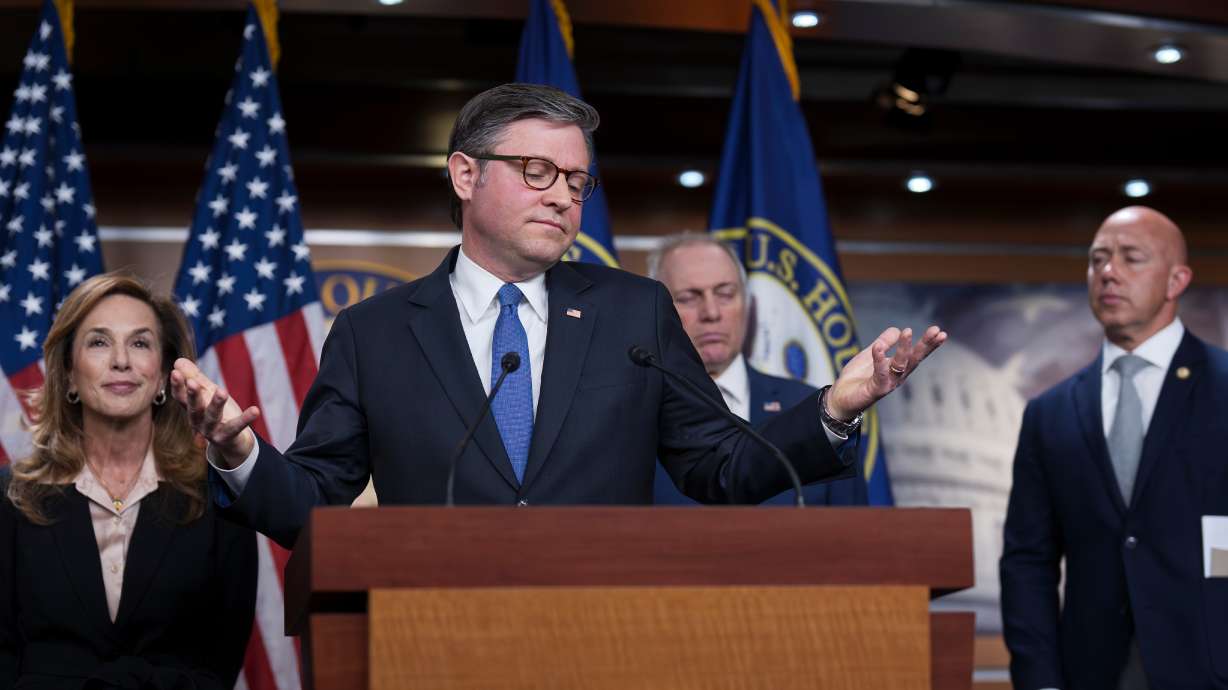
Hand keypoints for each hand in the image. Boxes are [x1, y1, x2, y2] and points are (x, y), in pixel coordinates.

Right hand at [169, 358, 259, 467]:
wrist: (232, 442)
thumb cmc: (217, 413)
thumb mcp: (206, 394)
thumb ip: (195, 378)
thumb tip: (178, 361)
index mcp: (191, 409)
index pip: (180, 397)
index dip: (177, 385)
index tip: (175, 372)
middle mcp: (198, 421)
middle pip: (194, 408)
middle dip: (192, 395)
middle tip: (192, 382)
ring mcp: (212, 431)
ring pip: (213, 417)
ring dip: (217, 404)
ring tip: (222, 391)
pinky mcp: (227, 437)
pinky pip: (237, 427)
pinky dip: (246, 419)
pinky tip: (255, 410)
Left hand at [826, 325, 946, 420]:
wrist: (840, 398)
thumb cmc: (857, 378)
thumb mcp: (870, 354)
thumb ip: (884, 342)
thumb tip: (897, 329)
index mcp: (897, 367)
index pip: (916, 354)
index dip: (928, 344)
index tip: (939, 331)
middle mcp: (897, 376)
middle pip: (915, 359)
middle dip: (926, 346)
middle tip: (937, 332)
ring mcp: (888, 383)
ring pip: (900, 365)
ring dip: (905, 349)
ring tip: (907, 331)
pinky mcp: (876, 390)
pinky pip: (880, 373)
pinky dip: (879, 359)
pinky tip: (878, 347)